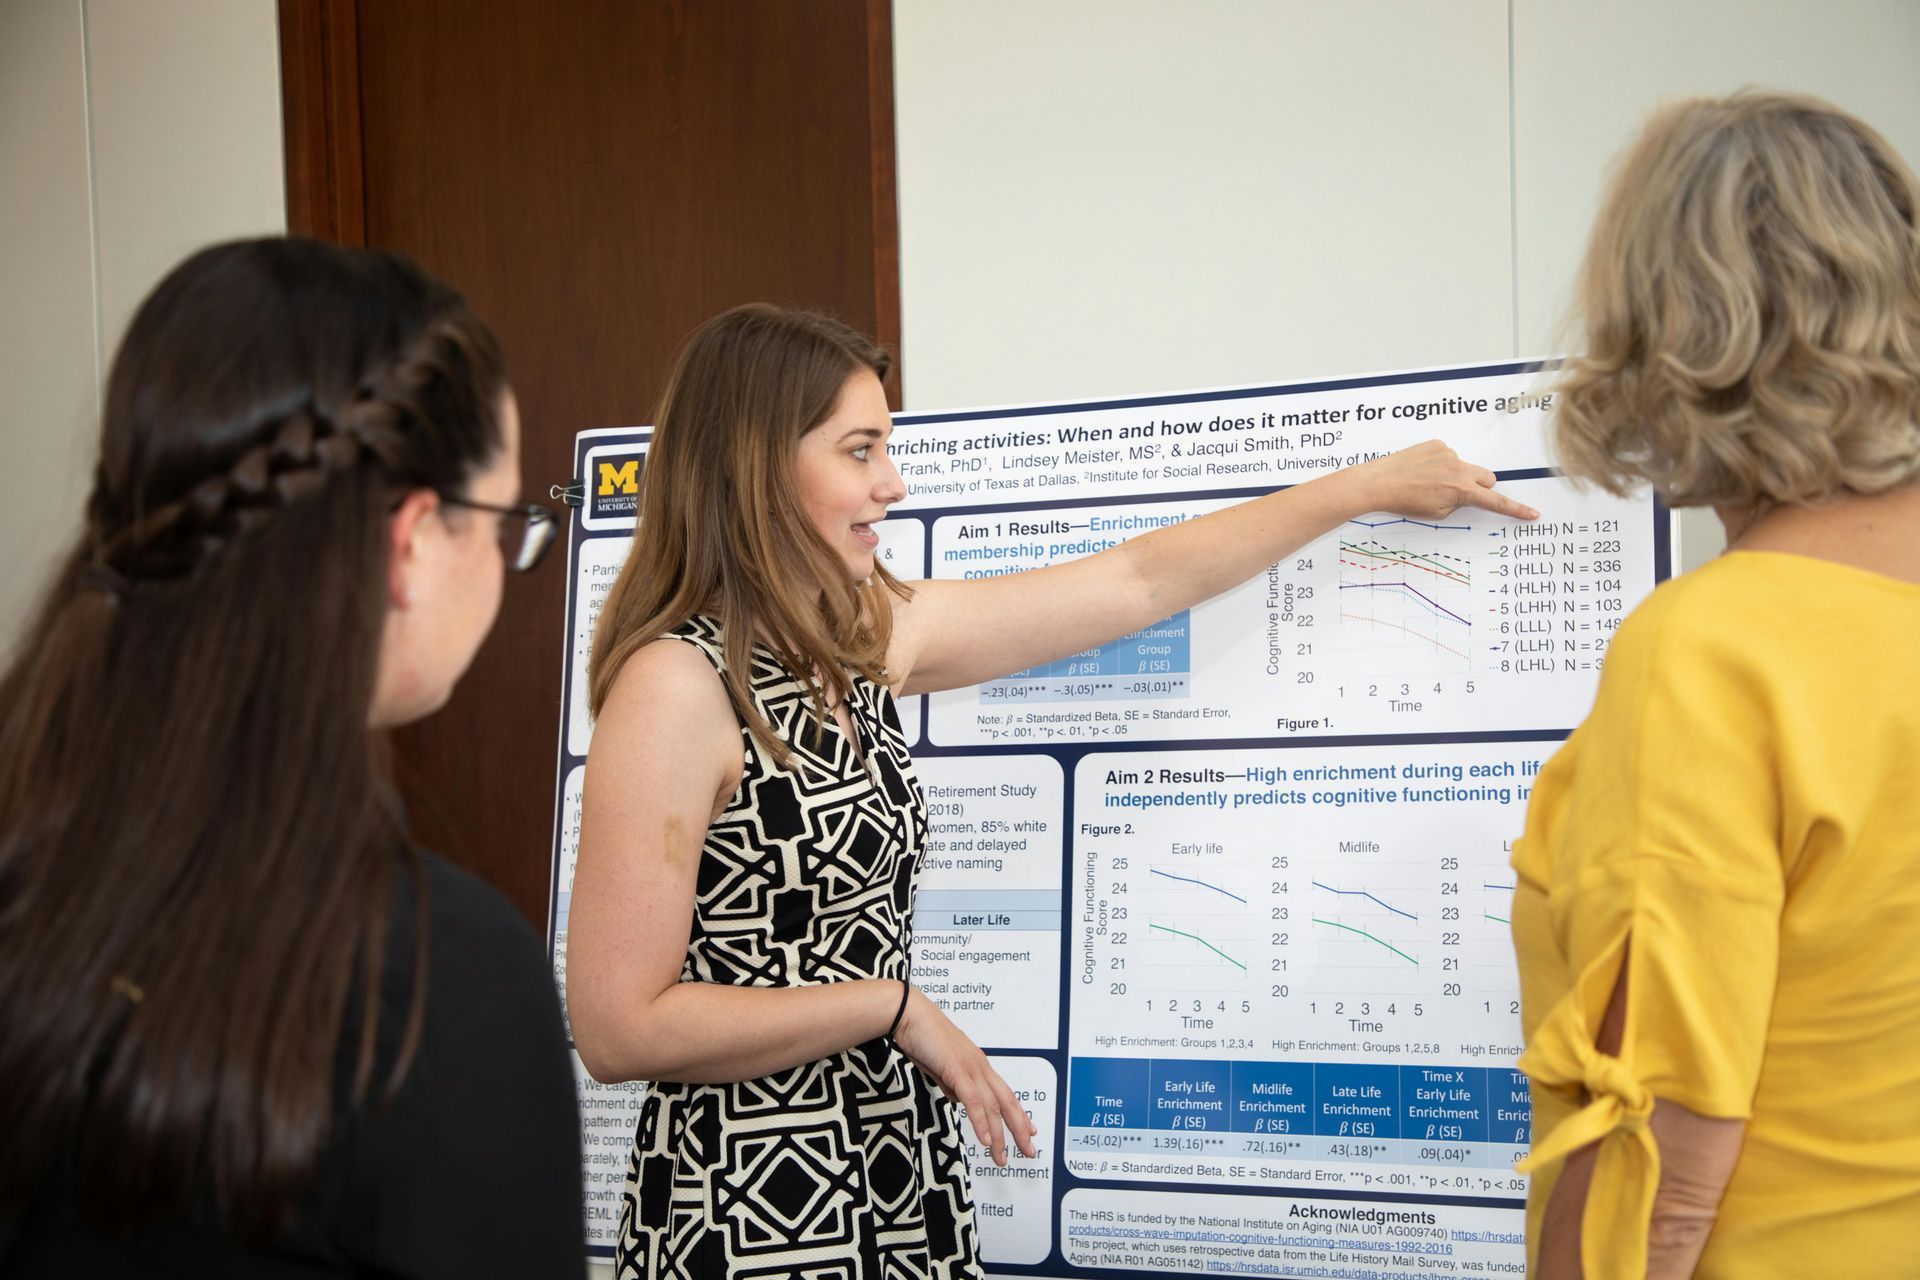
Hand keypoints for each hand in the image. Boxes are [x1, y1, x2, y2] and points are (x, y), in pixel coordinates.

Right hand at [891, 987, 1038, 1166]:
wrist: (909, 1015)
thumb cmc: (921, 1037)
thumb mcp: (940, 1067)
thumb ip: (951, 1083)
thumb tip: (958, 1100)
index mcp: (978, 1065)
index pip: (1005, 1094)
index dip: (1019, 1114)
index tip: (1029, 1132)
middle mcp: (980, 1066)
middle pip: (1007, 1102)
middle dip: (1019, 1129)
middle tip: (1029, 1152)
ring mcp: (971, 1068)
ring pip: (992, 1106)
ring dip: (999, 1135)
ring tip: (1001, 1157)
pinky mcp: (957, 1069)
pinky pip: (973, 1100)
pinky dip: (981, 1122)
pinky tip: (986, 1140)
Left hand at [1340, 440, 1538, 521]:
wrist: (1379, 482)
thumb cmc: (1404, 501)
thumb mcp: (1438, 513)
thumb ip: (1459, 503)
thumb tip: (1466, 495)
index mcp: (1462, 490)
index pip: (1495, 502)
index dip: (1515, 509)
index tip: (1532, 513)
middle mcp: (1459, 468)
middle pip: (1487, 479)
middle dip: (1480, 488)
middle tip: (1460, 496)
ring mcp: (1448, 454)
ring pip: (1466, 467)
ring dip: (1458, 476)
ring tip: (1430, 484)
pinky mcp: (1436, 444)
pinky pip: (1449, 456)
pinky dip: (1442, 464)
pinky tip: (1423, 472)